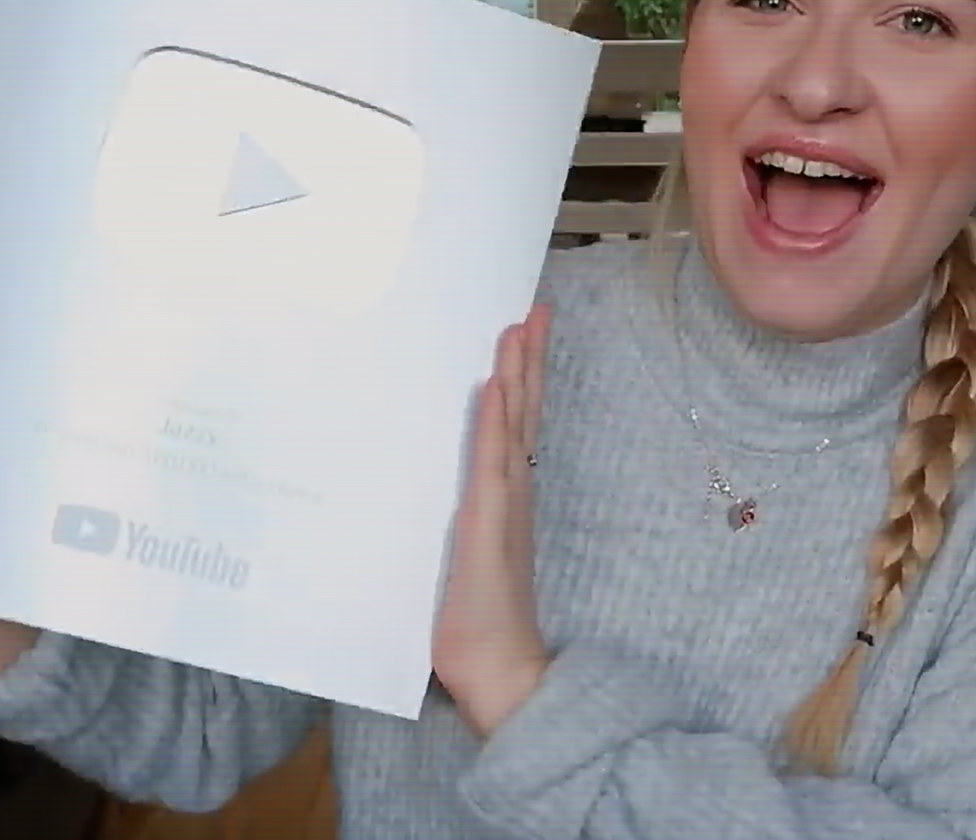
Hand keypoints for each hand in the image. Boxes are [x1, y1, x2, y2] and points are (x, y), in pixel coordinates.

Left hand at [434, 305, 551, 737]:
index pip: (515, 423)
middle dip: (528, 358)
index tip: (523, 332)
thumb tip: (441, 501)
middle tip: (534, 308)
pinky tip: (495, 383)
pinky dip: (495, 419)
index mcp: (505, 497)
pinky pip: (491, 459)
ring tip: (519, 325)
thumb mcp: (461, 558)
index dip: (521, 377)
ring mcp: (502, 503)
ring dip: (516, 372)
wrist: (497, 667)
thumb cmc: (475, 622)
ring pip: (512, 423)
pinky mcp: (487, 520)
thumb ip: (460, 525)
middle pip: (522, 410)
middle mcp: (510, 491)